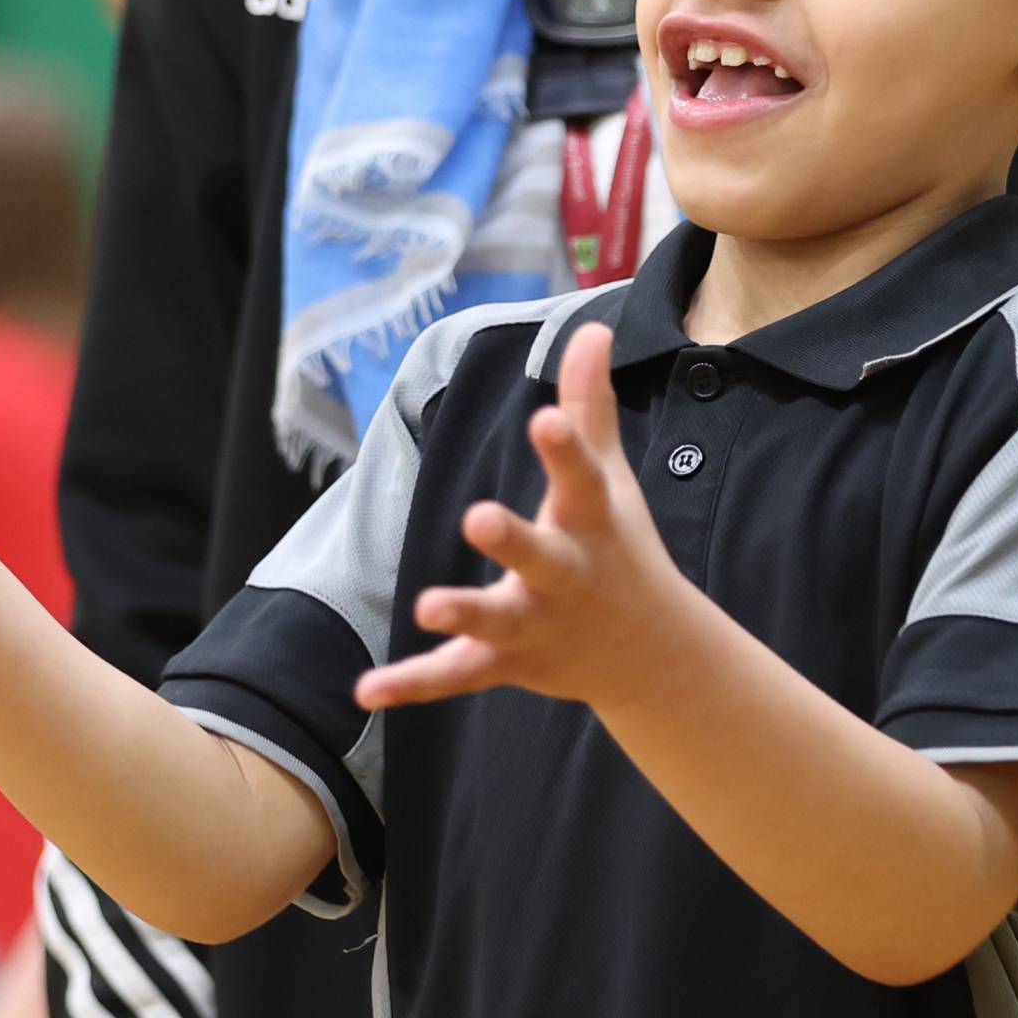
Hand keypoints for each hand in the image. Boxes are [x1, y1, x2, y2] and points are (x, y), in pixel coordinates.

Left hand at [356, 324, 695, 712]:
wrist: (652, 655)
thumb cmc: (620, 549)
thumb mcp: (610, 480)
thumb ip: (590, 407)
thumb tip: (590, 327)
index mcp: (592, 524)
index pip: (581, 479)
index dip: (564, 449)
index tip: (543, 419)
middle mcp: (567, 577)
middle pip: (540, 558)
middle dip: (512, 540)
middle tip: (477, 517)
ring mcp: (537, 624)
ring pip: (497, 621)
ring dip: (464, 614)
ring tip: (426, 606)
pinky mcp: (507, 663)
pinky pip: (457, 675)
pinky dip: (414, 684)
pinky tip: (366, 690)